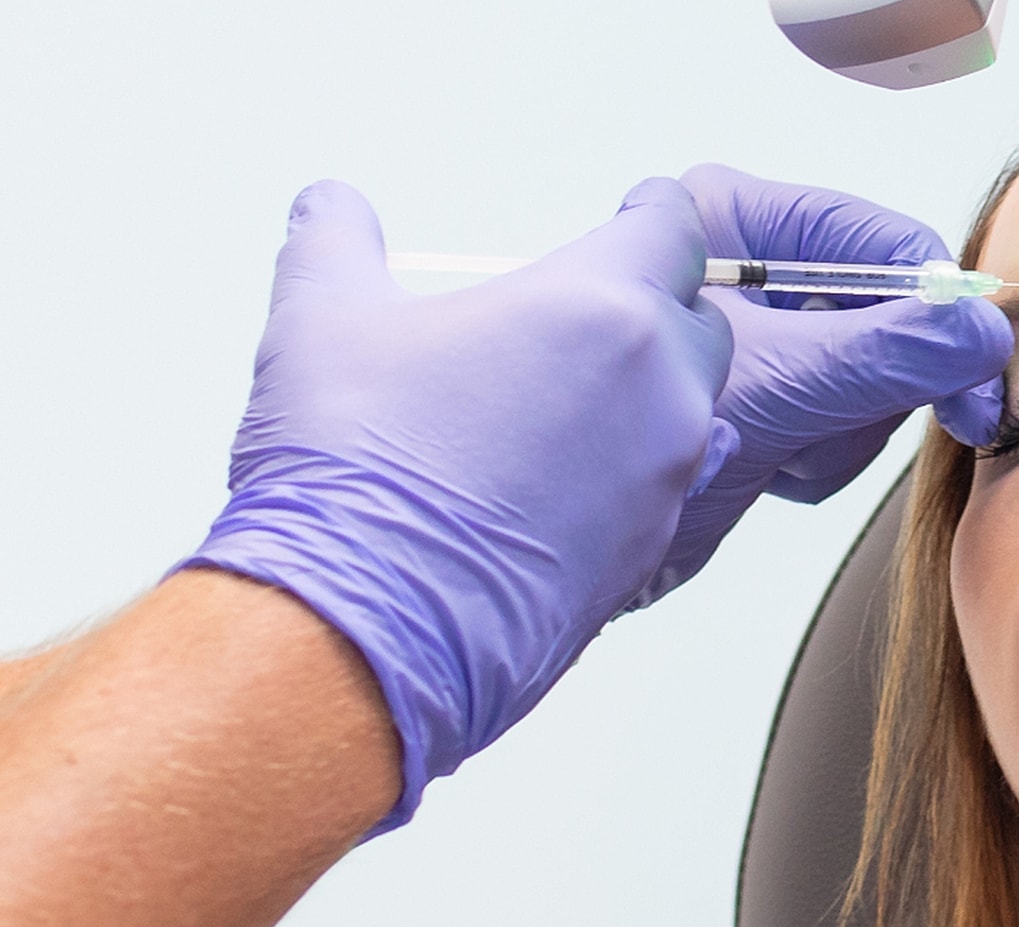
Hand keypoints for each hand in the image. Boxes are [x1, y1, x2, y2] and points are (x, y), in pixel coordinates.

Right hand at [184, 178, 733, 829]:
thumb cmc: (353, 476)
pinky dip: (634, 472)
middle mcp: (659, 390)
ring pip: (694, 410)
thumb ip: (334, 241)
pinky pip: (671, 489)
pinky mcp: (654, 551)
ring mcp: (667, 478)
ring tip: (564, 403)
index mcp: (599, 308)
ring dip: (649, 395)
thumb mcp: (319, 319)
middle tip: (582, 316)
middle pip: (700, 321)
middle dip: (655, 308)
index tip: (636, 214)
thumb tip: (330, 206)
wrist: (367, 629)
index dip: (652, 216)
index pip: (673, 230)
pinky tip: (561, 482)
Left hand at [633, 165, 1013, 607]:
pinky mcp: (758, 406)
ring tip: (781, 453)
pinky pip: (836, 423)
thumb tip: (983, 335)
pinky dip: (817, 458)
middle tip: (855, 422)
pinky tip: (770, 473)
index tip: (975, 368)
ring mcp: (755, 343)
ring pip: (867, 379)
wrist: (549, 541)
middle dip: (874, 384)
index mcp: (732, 220)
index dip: (936, 305)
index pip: (881, 242)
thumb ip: (886, 355)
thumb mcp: (771, 383)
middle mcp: (745, 271)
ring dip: (839, 432)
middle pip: (884, 313)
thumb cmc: (611, 431)